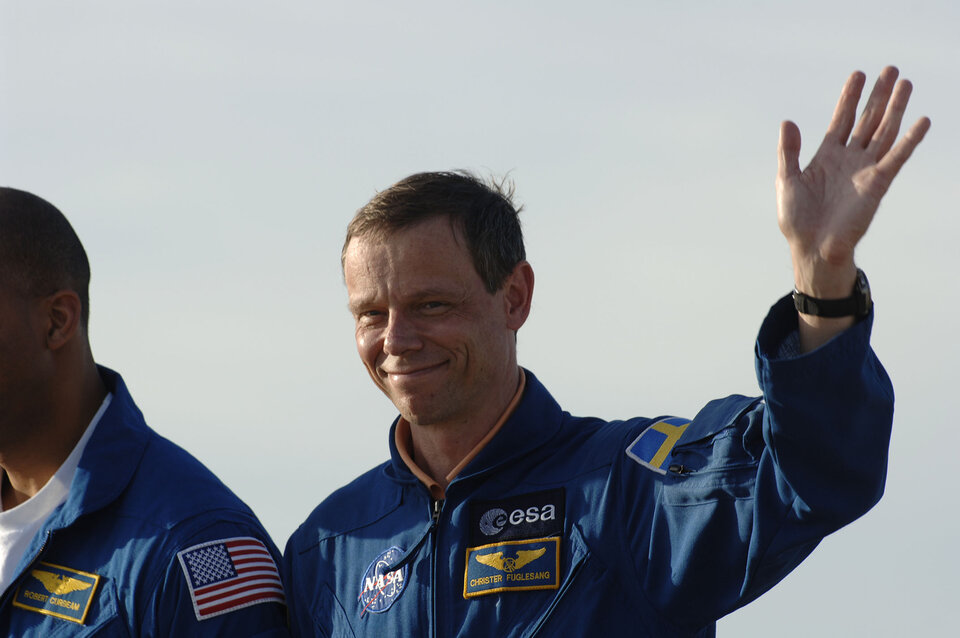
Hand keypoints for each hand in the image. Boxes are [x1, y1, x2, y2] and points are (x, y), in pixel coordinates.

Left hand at [777, 66, 929, 298]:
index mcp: (826, 156)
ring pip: (883, 132)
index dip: (849, 97)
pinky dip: (909, 140)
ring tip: (906, 83)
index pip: (841, 119)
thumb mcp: (786, 180)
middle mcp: (849, 159)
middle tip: (890, 69)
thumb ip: (789, 151)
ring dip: (895, 108)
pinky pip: (896, 157)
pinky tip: (922, 121)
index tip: (858, 74)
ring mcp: (864, 170)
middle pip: (867, 120)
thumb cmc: (797, 220)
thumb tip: (787, 122)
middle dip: (877, 95)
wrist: (812, 249)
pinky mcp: (878, 184)